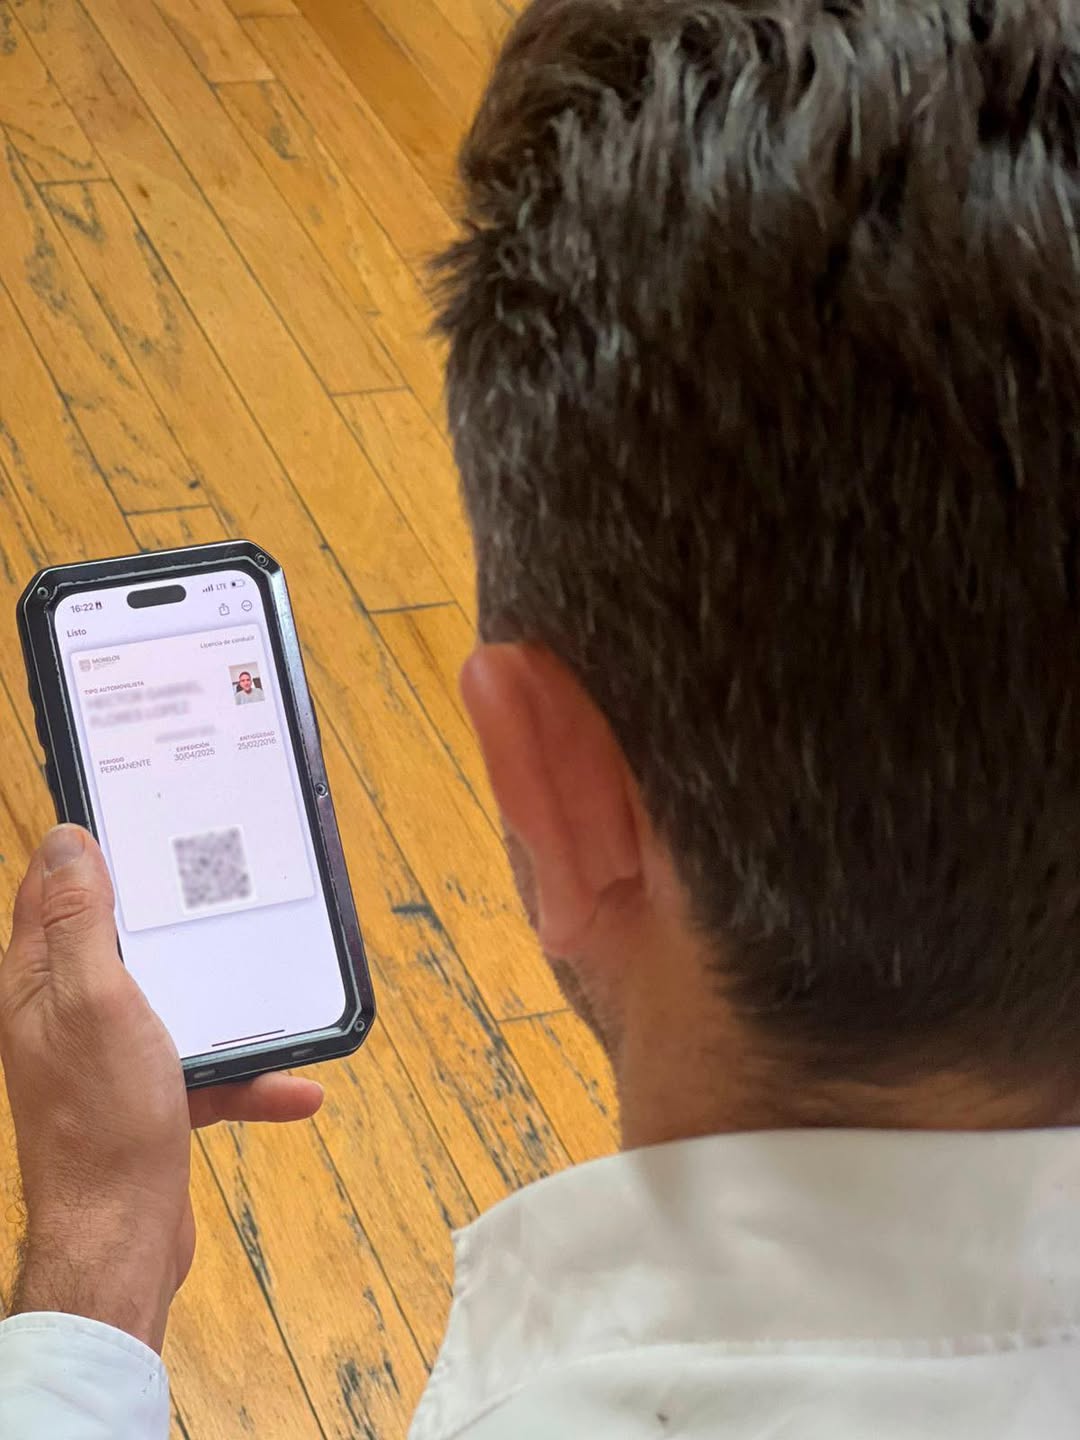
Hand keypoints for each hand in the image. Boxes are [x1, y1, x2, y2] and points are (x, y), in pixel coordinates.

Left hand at [0, 825, 323, 1351]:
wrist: (121, 1236)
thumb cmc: (100, 1121)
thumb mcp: (94, 1000)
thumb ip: (81, 922)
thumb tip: (68, 842)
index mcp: (40, 980)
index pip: (54, 889)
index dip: (88, 848)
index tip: (136, 814)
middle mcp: (66, 1012)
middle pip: (118, 937)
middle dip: (169, 914)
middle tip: (217, 883)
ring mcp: (107, 1054)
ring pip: (173, 999)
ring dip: (225, 999)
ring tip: (269, 986)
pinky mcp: (146, 1094)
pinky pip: (205, 1066)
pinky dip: (248, 1074)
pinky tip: (294, 1086)